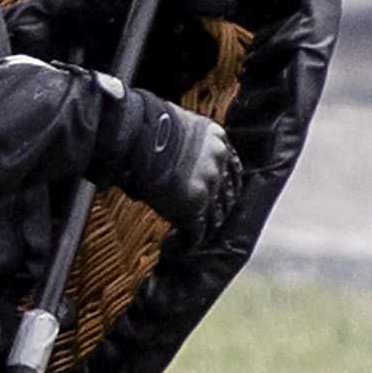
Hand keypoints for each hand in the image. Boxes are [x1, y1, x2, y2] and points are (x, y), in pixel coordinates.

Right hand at [71, 77, 231, 228]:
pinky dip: (187, 243)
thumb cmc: (146, 126)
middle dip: (219, 210)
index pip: (233, 169)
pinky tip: (175, 247)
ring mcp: (209, 187)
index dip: (228, 185)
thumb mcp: (177, 125)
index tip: (221, 194)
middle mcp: (218, 164)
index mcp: (218, 141)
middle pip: (228, 196)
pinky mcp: (194, 207)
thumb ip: (185, 143)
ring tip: (189, 239)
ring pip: (215, 218)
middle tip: (206, 221)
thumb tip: (168, 157)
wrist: (138, 137)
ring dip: (204, 230)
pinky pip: (197, 233)